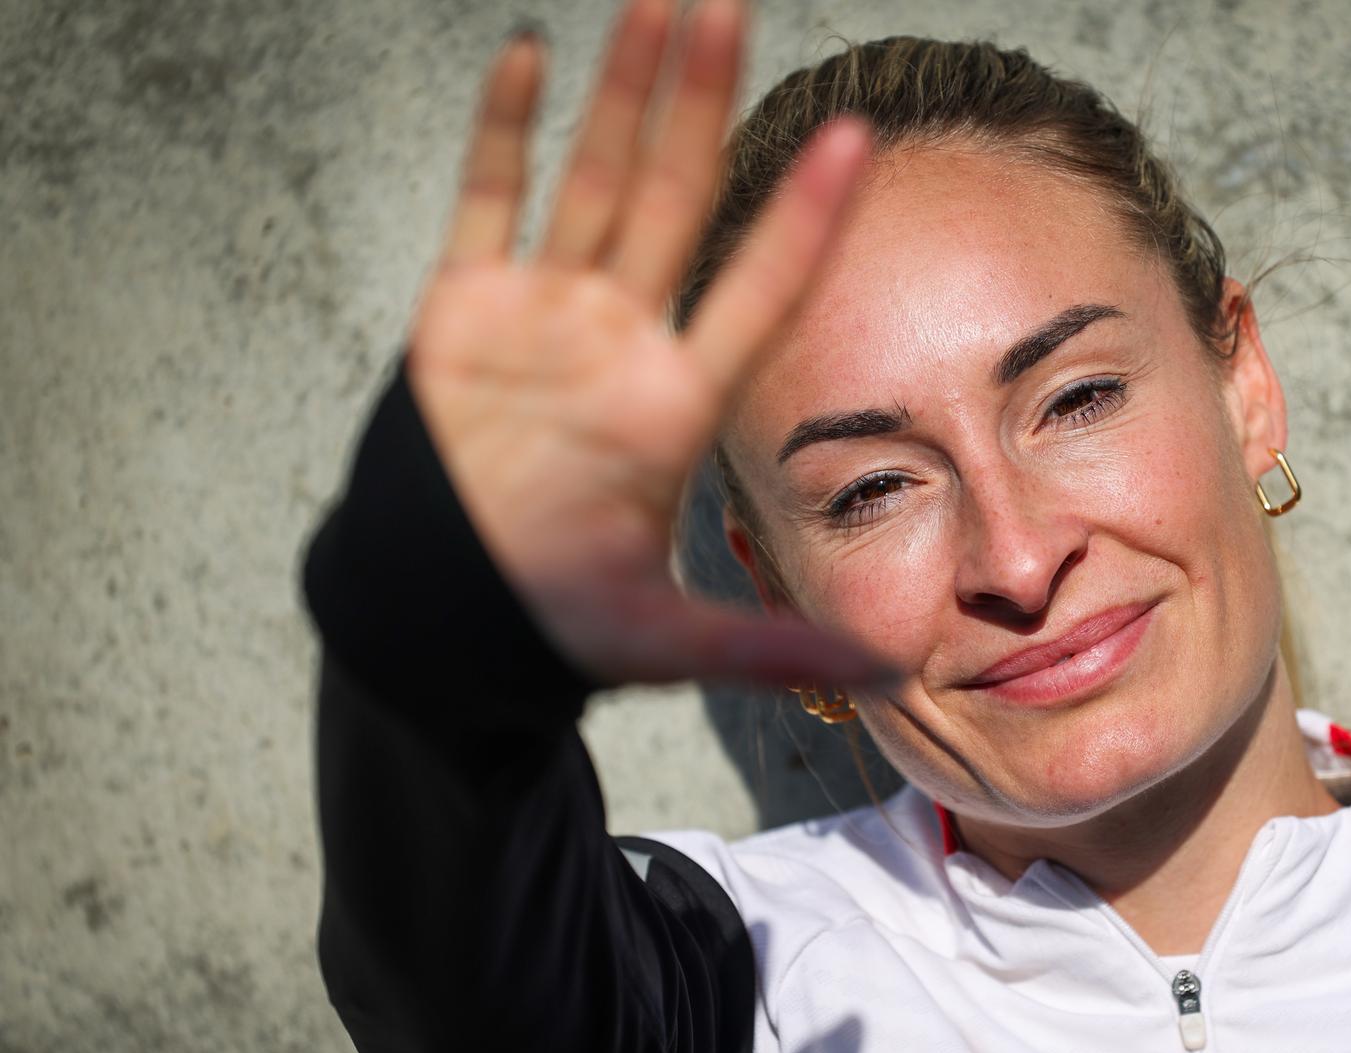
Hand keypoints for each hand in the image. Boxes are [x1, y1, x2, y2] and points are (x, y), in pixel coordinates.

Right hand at [405, 0, 886, 688]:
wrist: (444, 619)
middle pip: (674, 201)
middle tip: (739, 6)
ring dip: (624, 93)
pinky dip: (503, 133)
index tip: (858, 142)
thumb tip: (895, 676)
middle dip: (705, 106)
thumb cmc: (554, 625)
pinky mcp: (462, 310)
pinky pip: (486, 204)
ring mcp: (542, 318)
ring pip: (592, 182)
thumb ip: (772, 650)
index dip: (801, 218)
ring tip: (665, 3)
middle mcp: (620, 342)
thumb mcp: (667, 640)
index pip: (757, 290)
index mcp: (674, 404)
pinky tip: (531, 53)